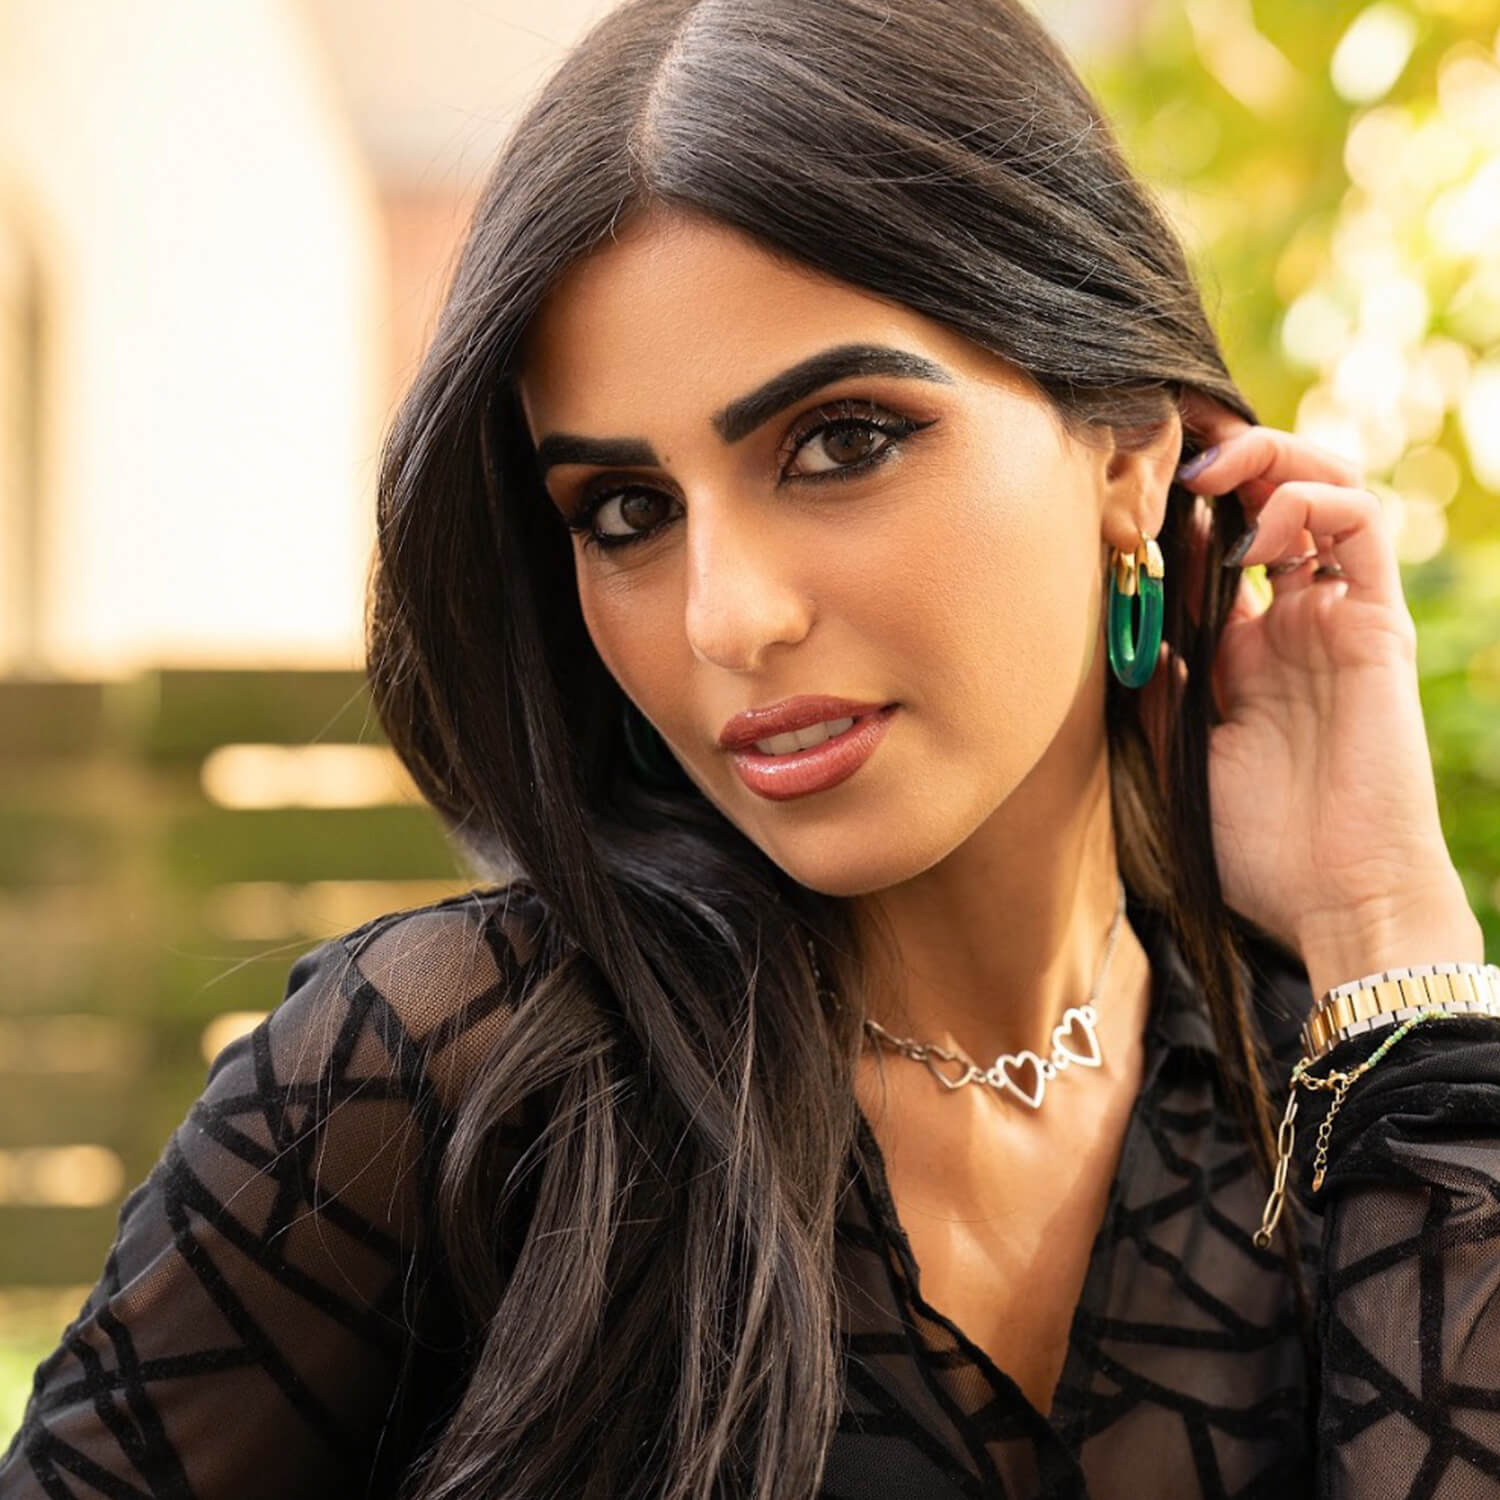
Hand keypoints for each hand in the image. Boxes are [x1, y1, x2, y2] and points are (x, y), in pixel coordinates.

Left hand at [1149, 392, 1478, 976]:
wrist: (1336, 899)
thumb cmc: (1258, 845)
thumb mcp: (1180, 753)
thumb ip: (1156, 687)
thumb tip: (1123, 623)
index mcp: (1245, 650)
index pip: (1218, 546)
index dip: (1180, 508)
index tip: (1125, 491)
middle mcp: (1294, 622)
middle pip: (1275, 501)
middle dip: (1228, 462)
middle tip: (1175, 462)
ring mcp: (1339, 618)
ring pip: (1327, 492)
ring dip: (1271, 462)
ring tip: (1213, 478)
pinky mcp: (1378, 625)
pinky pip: (1362, 531)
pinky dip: (1312, 503)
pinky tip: (1257, 531)